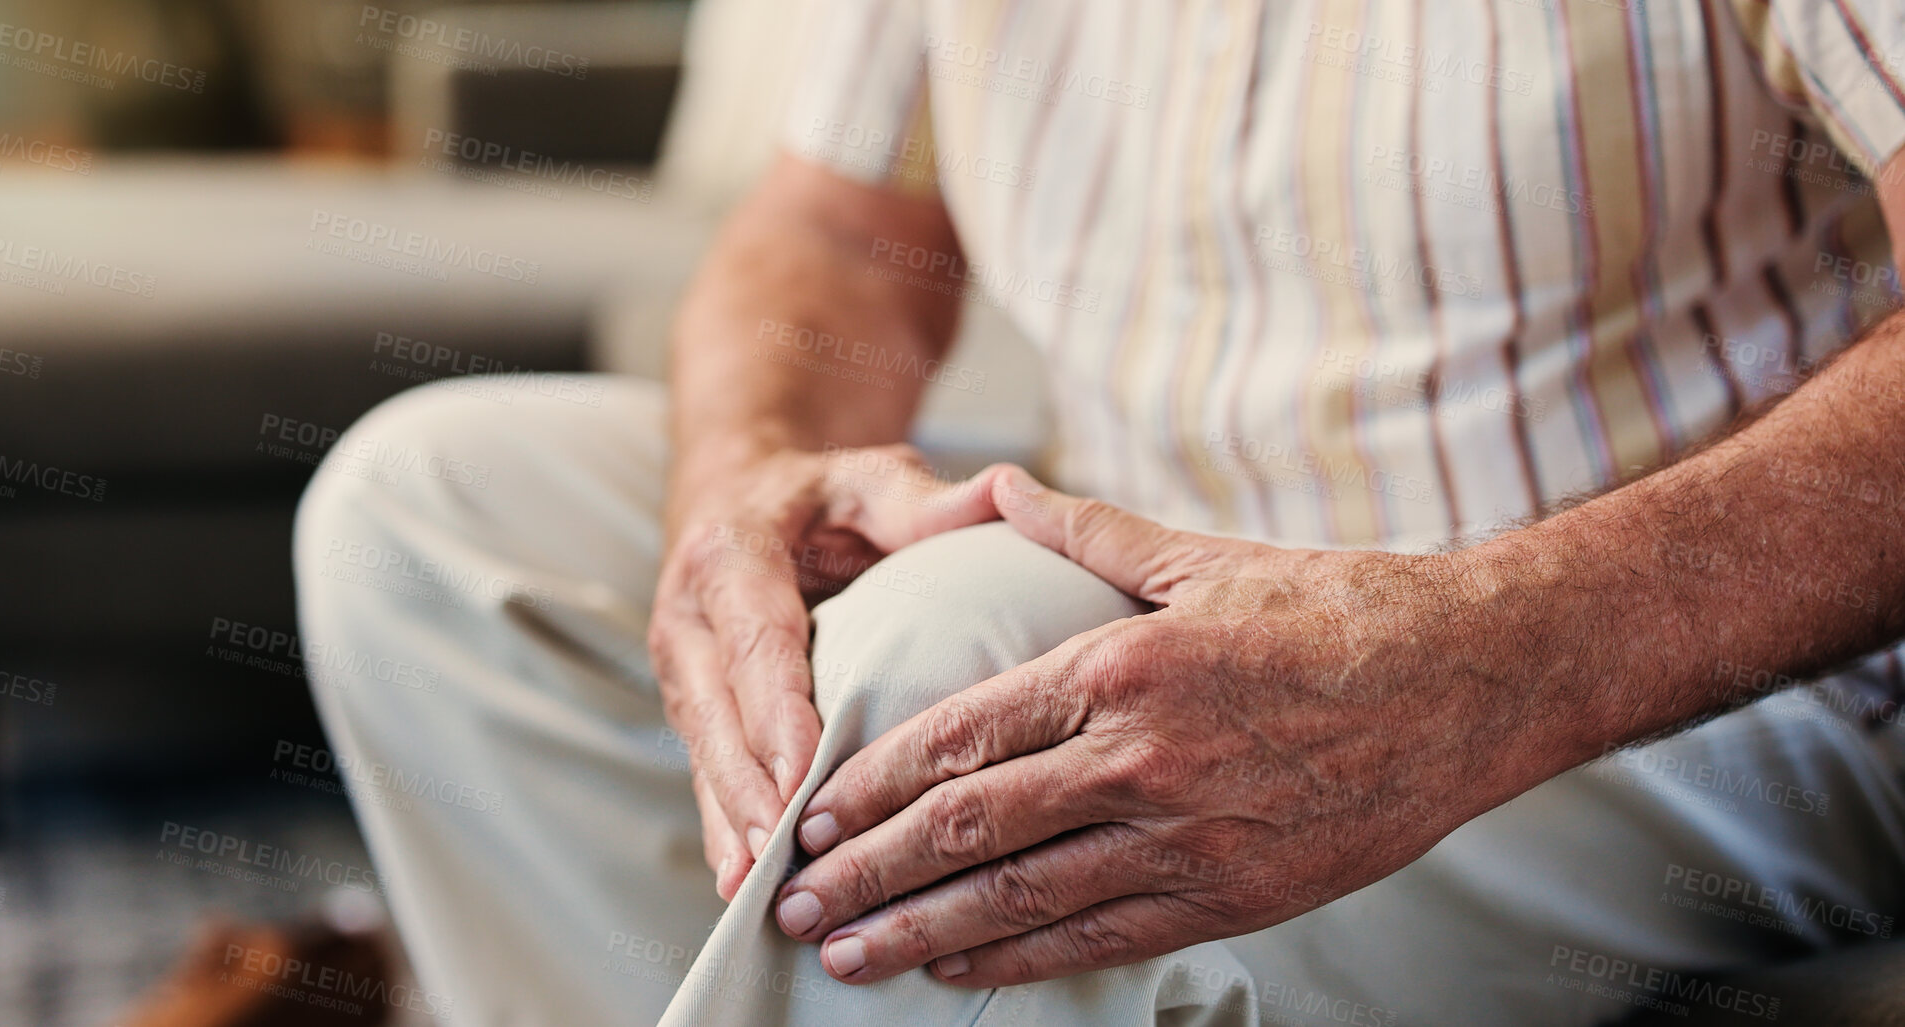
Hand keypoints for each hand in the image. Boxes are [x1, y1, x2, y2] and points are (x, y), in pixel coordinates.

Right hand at [649, 443, 997, 898]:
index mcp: (732, 553)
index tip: (803, 778)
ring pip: (704, 754)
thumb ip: (924, 499)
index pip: (757, 641)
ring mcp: (684, 667)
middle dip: (748, 791)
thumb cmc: (822, 496)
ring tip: (761, 891)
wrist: (740, 496)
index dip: (776, 714)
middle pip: (718, 715)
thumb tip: (1001, 492)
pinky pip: (705, 772)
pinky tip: (745, 887)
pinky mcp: (693, 706)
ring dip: (731, 824)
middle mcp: (691, 615)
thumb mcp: (871, 480)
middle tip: (784, 860)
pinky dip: (724, 828)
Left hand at [773, 467, 1556, 984]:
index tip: (813, 810)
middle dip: (869, 873)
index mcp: (1125, 667)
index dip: (875, 782)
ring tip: (846, 954)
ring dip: (920, 932)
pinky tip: (955, 967)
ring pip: (1024, 900)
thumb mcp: (1202, 558)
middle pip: (973, 829)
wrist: (1471, 684)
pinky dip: (1017, 959)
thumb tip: (1000, 487)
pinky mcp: (1233, 896)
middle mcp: (1145, 761)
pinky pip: (1100, 939)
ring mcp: (1190, 840)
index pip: (963, 736)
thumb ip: (1085, 529)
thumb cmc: (1337, 611)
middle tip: (792, 901)